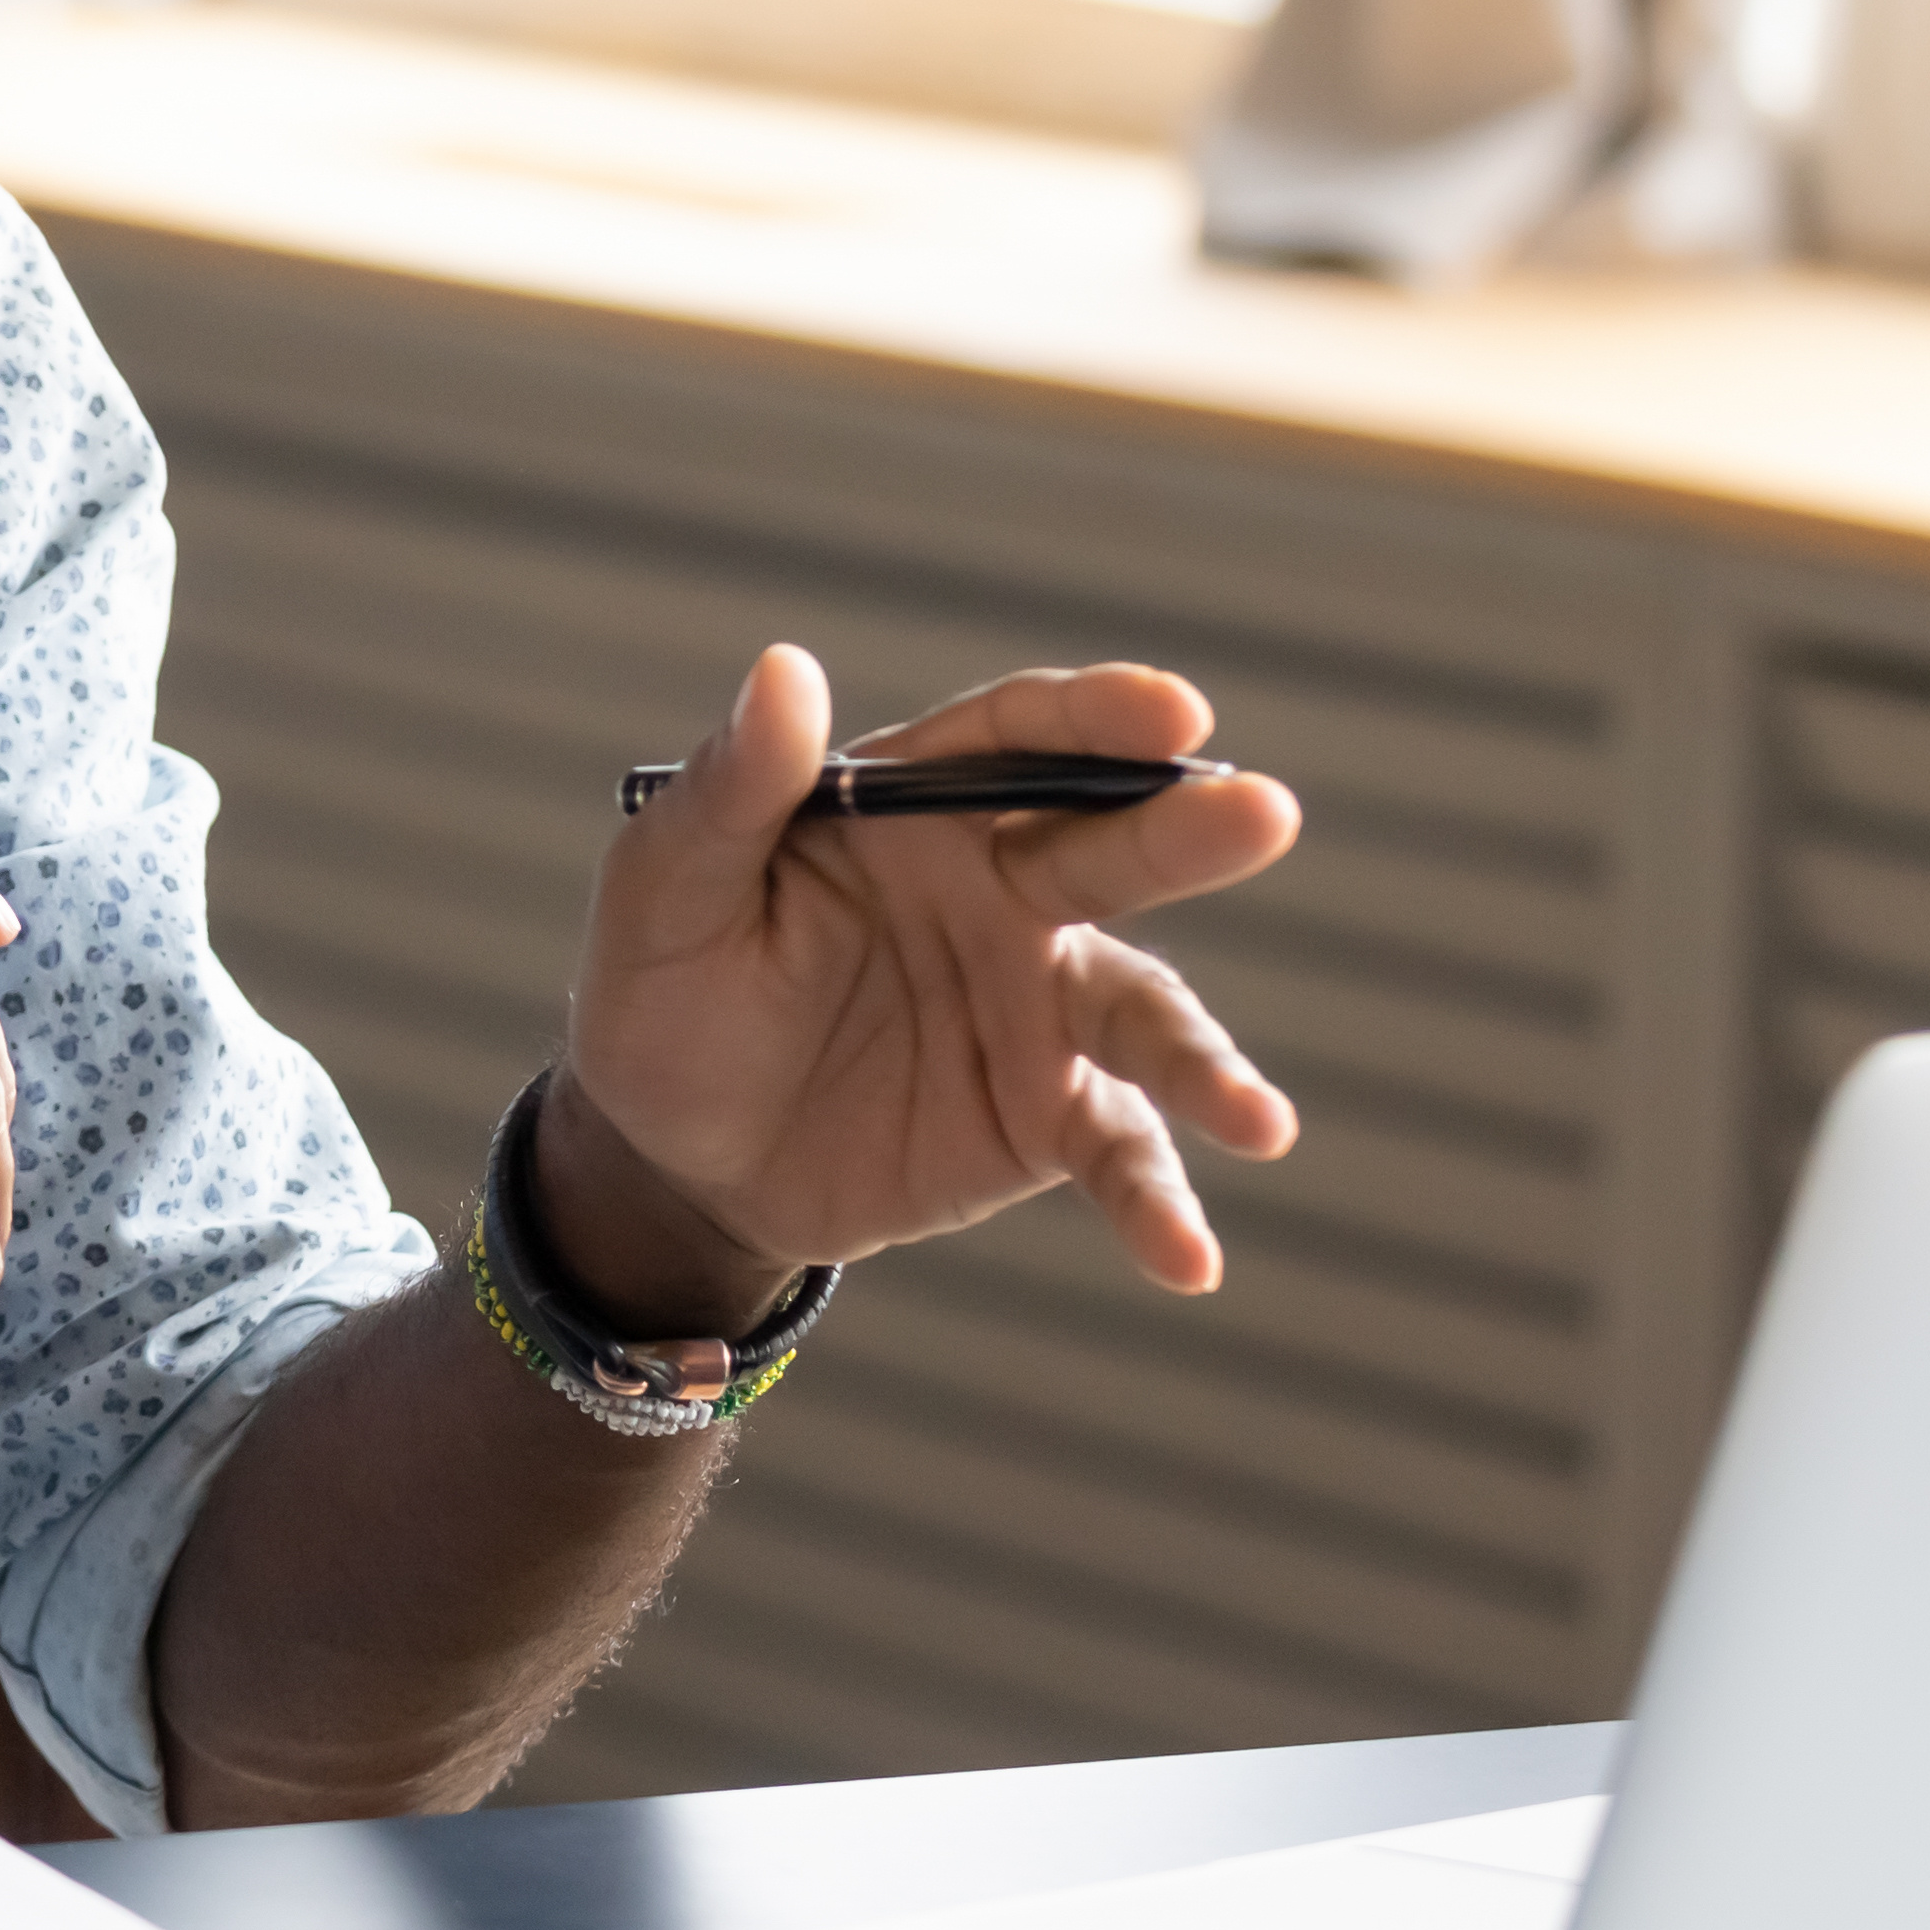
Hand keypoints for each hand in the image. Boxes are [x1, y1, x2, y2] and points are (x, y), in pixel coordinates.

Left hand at [549, 646, 1303, 1317]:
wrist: (668, 1163)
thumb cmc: (664, 995)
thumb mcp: (667, 890)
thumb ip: (733, 788)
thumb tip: (786, 669)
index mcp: (916, 810)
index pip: (1019, 740)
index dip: (1098, 717)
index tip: (1175, 710)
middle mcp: (1002, 892)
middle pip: (1109, 850)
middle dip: (1188, 833)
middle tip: (1265, 813)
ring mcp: (1036, 1007)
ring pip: (1144, 1014)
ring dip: (1206, 1062)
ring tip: (1258, 1122)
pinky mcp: (1044, 1119)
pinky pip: (1120, 1152)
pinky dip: (1158, 1202)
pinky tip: (1188, 1260)